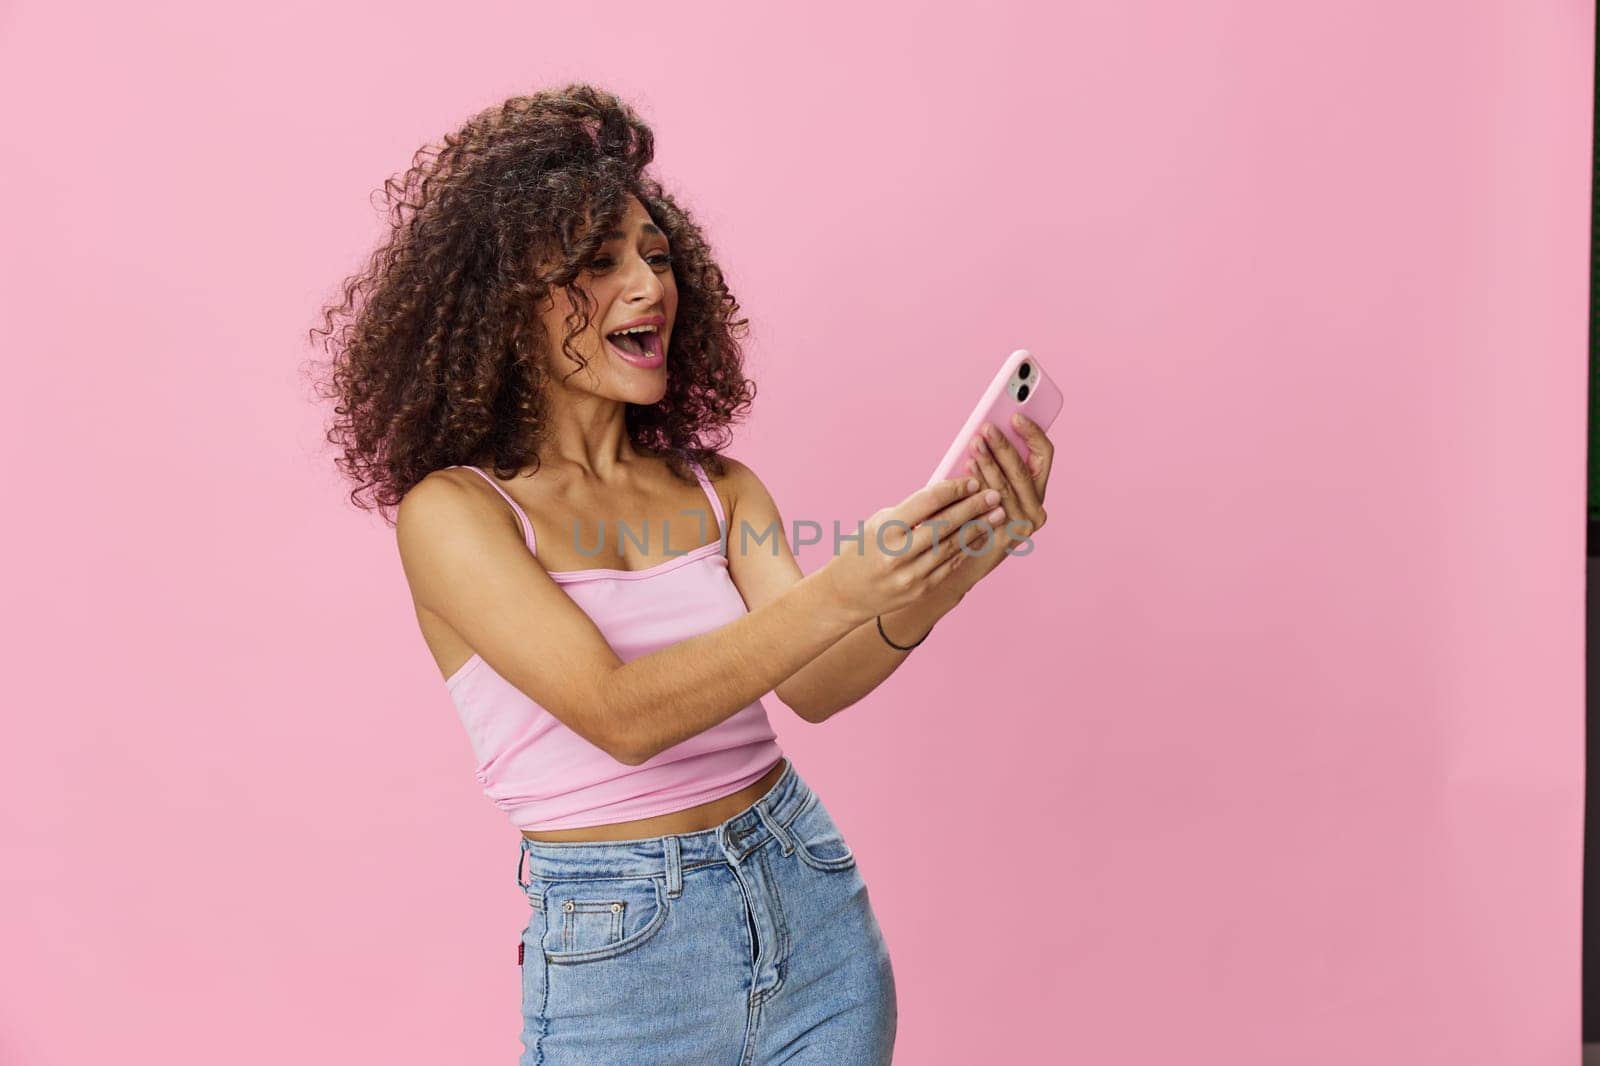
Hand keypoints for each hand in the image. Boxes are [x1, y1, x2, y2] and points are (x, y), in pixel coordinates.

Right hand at [819, 476, 1008, 622]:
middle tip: (994, 495)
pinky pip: (950, 565)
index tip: (971, 482)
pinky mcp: (920, 590)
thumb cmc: (862, 549)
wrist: (844, 594)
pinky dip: (966, 549)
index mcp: (886, 529)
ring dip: (977, 528)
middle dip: (973, 507)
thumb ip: (911, 512)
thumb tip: (949, 494)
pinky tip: (979, 537)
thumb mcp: (878, 523)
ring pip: (952, 546)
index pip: (927, 502)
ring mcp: (911, 575)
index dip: (953, 490)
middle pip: (945, 524)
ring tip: (995, 515)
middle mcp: (898, 553)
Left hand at [943, 413, 1053, 589]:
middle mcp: (1036, 508)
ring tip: (974, 445)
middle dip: (1004, 446)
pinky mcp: (1007, 538)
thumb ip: (992, 463)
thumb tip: (983, 434)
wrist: (962, 561)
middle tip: (986, 428)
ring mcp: (1023, 525)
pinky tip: (967, 469)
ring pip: (1007, 486)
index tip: (1016, 417)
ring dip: (990, 462)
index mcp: (1036, 489)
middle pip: (1023, 470)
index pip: (1044, 455)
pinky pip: (992, 506)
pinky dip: (979, 484)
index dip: (1033, 433)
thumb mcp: (986, 486)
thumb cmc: (972, 516)